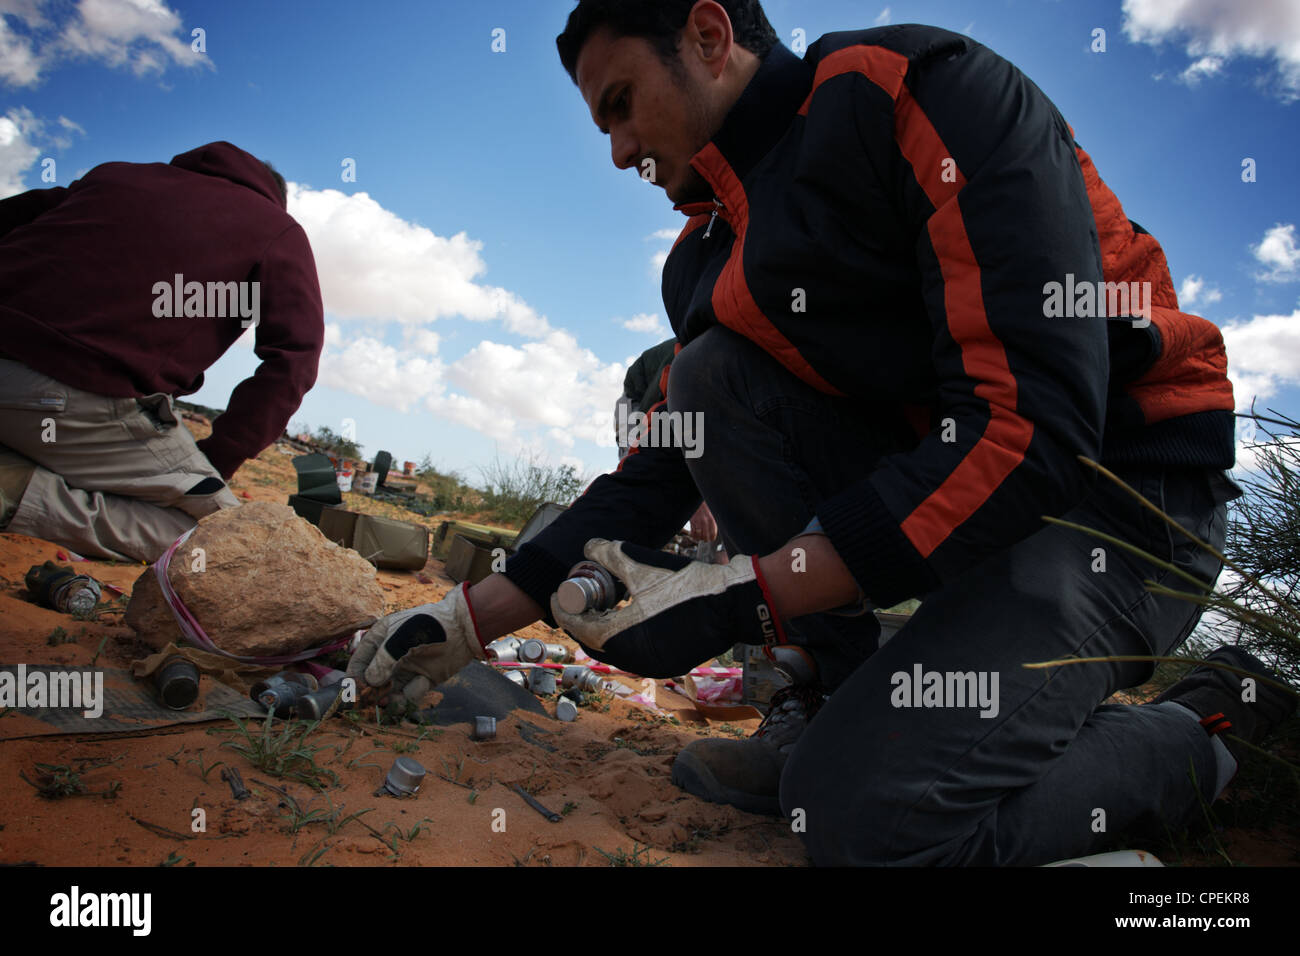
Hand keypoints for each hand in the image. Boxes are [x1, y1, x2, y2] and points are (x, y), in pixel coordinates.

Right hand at [346, 582, 484, 708]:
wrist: (462, 628)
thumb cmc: (427, 626)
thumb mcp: (399, 639)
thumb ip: (381, 661)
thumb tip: (368, 683)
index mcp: (380, 640)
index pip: (359, 661)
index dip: (354, 677)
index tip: (352, 692)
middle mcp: (390, 657)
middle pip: (373, 681)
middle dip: (373, 694)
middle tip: (375, 701)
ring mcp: (406, 670)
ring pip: (390, 693)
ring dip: (391, 700)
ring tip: (394, 700)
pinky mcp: (422, 680)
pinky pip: (409, 695)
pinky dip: (412, 694)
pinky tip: (422, 681)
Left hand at [550, 538, 785, 677]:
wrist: (733, 604)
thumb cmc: (687, 585)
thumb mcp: (643, 565)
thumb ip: (611, 555)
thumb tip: (589, 545)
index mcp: (622, 638)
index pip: (580, 628)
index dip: (565, 611)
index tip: (560, 595)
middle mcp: (634, 660)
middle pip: (594, 643)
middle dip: (582, 621)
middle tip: (580, 599)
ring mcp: (653, 665)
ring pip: (615, 650)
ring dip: (603, 630)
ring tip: (602, 606)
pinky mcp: (668, 663)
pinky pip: (635, 653)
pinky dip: (624, 638)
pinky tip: (626, 618)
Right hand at [688, 502, 717, 541]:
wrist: (698, 501)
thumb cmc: (706, 506)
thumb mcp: (712, 513)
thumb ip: (713, 522)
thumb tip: (713, 531)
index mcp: (711, 520)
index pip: (713, 533)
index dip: (712, 538)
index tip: (711, 539)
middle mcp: (705, 522)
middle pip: (705, 536)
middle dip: (706, 540)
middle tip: (705, 540)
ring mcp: (698, 522)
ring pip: (698, 535)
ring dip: (699, 538)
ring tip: (700, 538)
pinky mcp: (692, 521)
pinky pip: (692, 532)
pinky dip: (693, 535)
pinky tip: (694, 536)